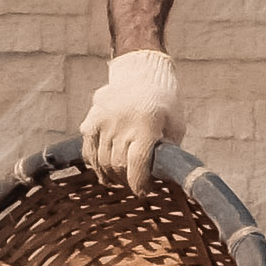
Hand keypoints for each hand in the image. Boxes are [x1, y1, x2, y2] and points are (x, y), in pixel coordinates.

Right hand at [82, 50, 179, 186]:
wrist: (142, 73)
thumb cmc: (165, 104)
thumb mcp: (175, 126)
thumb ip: (169, 151)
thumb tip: (162, 178)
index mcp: (146, 124)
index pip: (136, 163)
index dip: (138, 184)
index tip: (143, 192)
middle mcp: (122, 122)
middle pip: (117, 164)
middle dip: (126, 180)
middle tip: (133, 184)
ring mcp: (103, 120)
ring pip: (101, 160)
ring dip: (110, 175)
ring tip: (119, 180)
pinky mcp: (91, 119)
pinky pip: (89, 149)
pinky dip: (95, 163)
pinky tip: (105, 169)